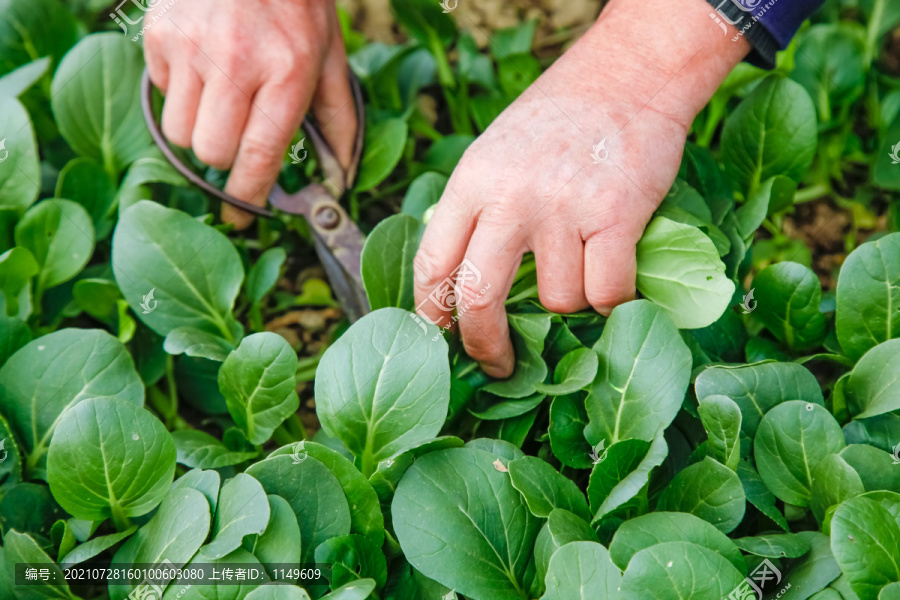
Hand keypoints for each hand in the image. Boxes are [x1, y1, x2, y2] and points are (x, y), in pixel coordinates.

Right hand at [143, 0, 356, 228]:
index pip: (259, 155)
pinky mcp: (159, 34)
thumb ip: (338, 119)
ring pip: (179, 132)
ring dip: (199, 131)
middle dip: (224, 160)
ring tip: (221, 99)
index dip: (250, 196)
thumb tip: (342, 176)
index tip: (242, 218)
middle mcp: (236, 62)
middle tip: (237, 140)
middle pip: (211, 152)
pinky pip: (162, 95)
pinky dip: (181, 94)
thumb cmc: (297, 3)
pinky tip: (203, 66)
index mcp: (287, 72)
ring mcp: (191, 46)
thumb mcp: (330, 56)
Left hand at [413, 0, 750, 377]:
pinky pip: (606, 294)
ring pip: (555, 301)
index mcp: (472, 181)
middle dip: (484, 345)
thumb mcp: (495, 153)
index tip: (440, 338)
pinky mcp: (616, 216)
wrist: (628, 76)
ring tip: (582, 268)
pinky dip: (612, 302)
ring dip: (570, 303)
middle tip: (497, 365)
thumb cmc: (558, 120)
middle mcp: (510, 197)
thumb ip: (475, 211)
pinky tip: (614, 282)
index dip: (431, 313)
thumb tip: (459, 288)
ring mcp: (563, 208)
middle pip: (478, 298)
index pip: (432, 264)